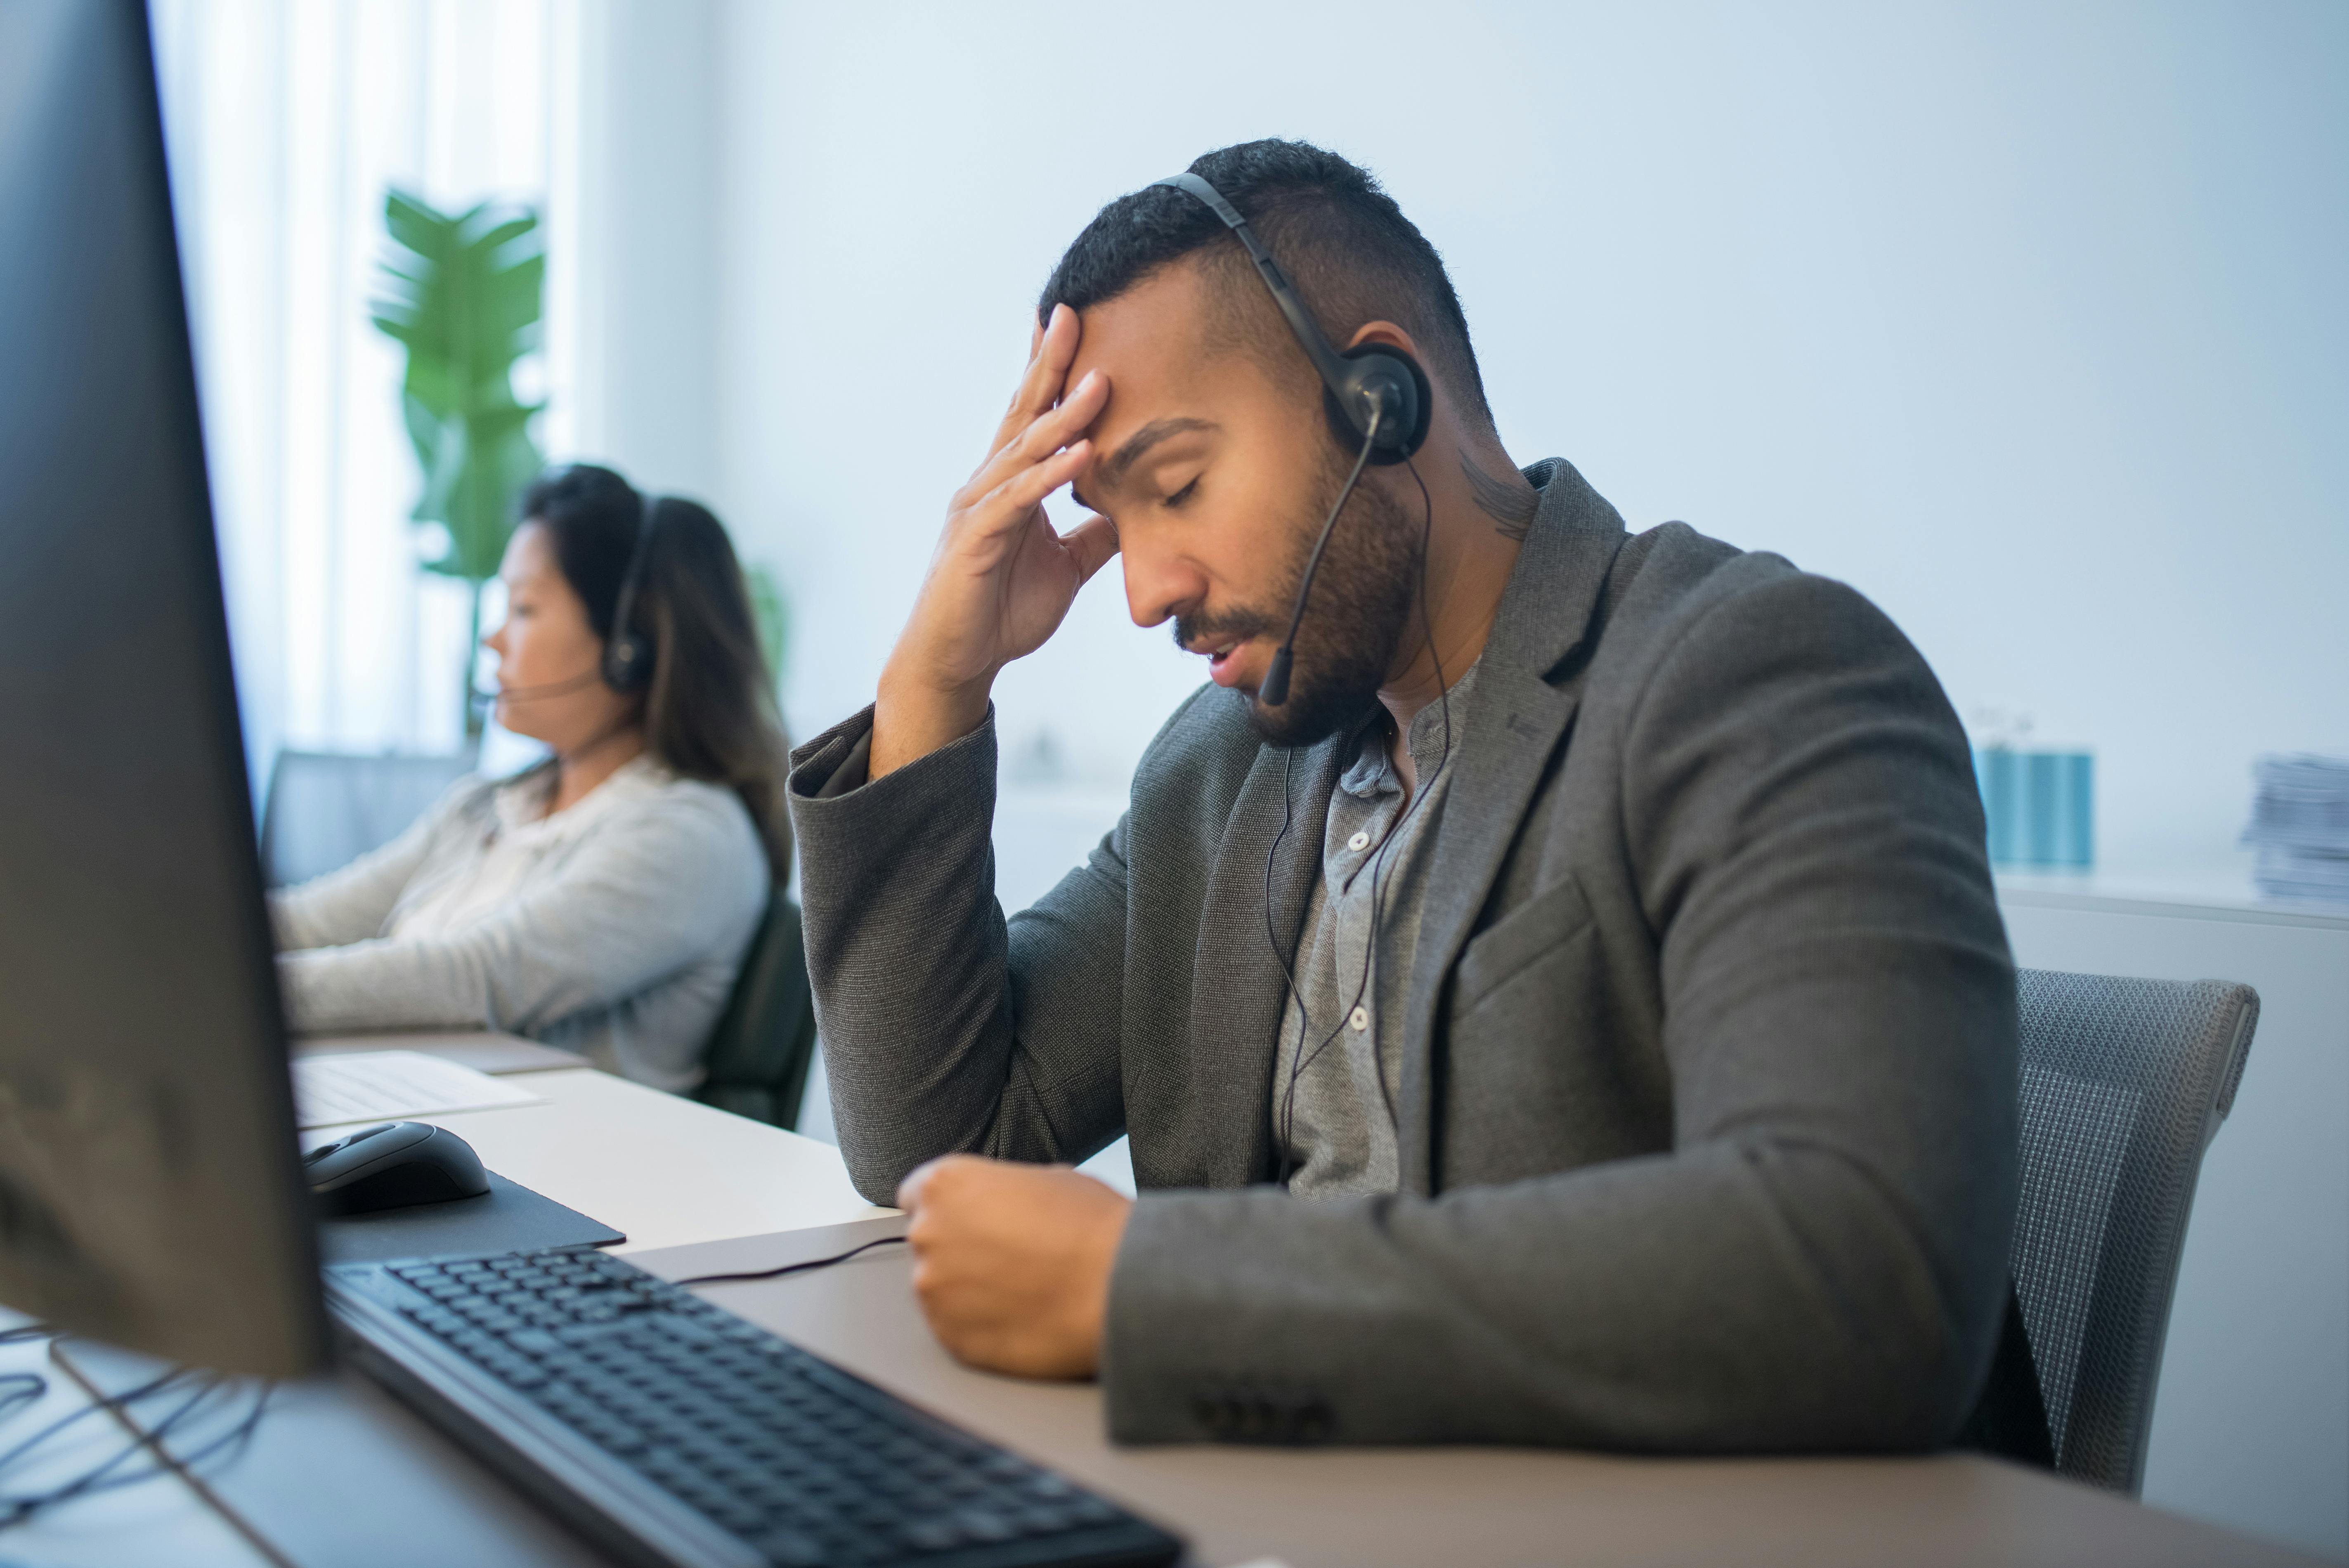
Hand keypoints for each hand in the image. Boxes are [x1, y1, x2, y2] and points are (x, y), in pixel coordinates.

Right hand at [871, 305, 1118, 777]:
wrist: (957, 661)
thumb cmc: (1002, 611)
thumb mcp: (1067, 567)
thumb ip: (1096, 536)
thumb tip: (1135, 511)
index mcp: (1010, 486)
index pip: (1033, 418)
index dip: (1052, 372)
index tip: (1075, 325)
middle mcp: (989, 484)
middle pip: (1023, 414)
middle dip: (1049, 364)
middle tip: (1073, 312)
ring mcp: (979, 509)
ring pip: (1024, 451)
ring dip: (1063, 416)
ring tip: (1099, 381)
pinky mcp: (977, 540)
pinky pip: (1018, 501)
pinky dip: (1050, 476)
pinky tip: (1081, 454)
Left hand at [895, 1154, 1130, 1379]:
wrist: (1120, 1285)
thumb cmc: (1093, 1227)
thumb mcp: (1048, 1178)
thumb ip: (1003, 1190)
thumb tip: (1004, 1204)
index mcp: (946, 1185)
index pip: (916, 1194)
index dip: (949, 1208)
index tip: (971, 1220)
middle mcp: (928, 1236)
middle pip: (929, 1243)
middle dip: (960, 1249)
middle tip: (1009, 1258)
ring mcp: (935, 1292)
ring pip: (941, 1290)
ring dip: (969, 1291)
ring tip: (1022, 1290)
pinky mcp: (952, 1340)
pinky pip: (956, 1330)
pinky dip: (981, 1326)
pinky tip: (1022, 1316)